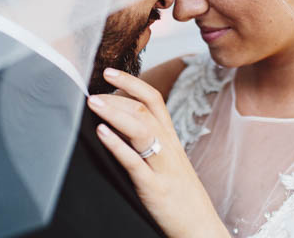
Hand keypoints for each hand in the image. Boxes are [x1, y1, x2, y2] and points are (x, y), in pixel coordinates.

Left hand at [87, 68, 229, 237]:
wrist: (201, 228)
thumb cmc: (181, 196)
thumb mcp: (168, 163)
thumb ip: (150, 143)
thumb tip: (120, 125)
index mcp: (171, 139)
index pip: (153, 100)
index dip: (132, 82)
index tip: (110, 72)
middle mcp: (169, 147)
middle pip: (144, 110)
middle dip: (117, 95)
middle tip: (92, 89)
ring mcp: (163, 167)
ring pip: (141, 129)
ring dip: (115, 113)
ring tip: (93, 104)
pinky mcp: (155, 189)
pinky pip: (135, 162)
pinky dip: (117, 145)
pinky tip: (101, 133)